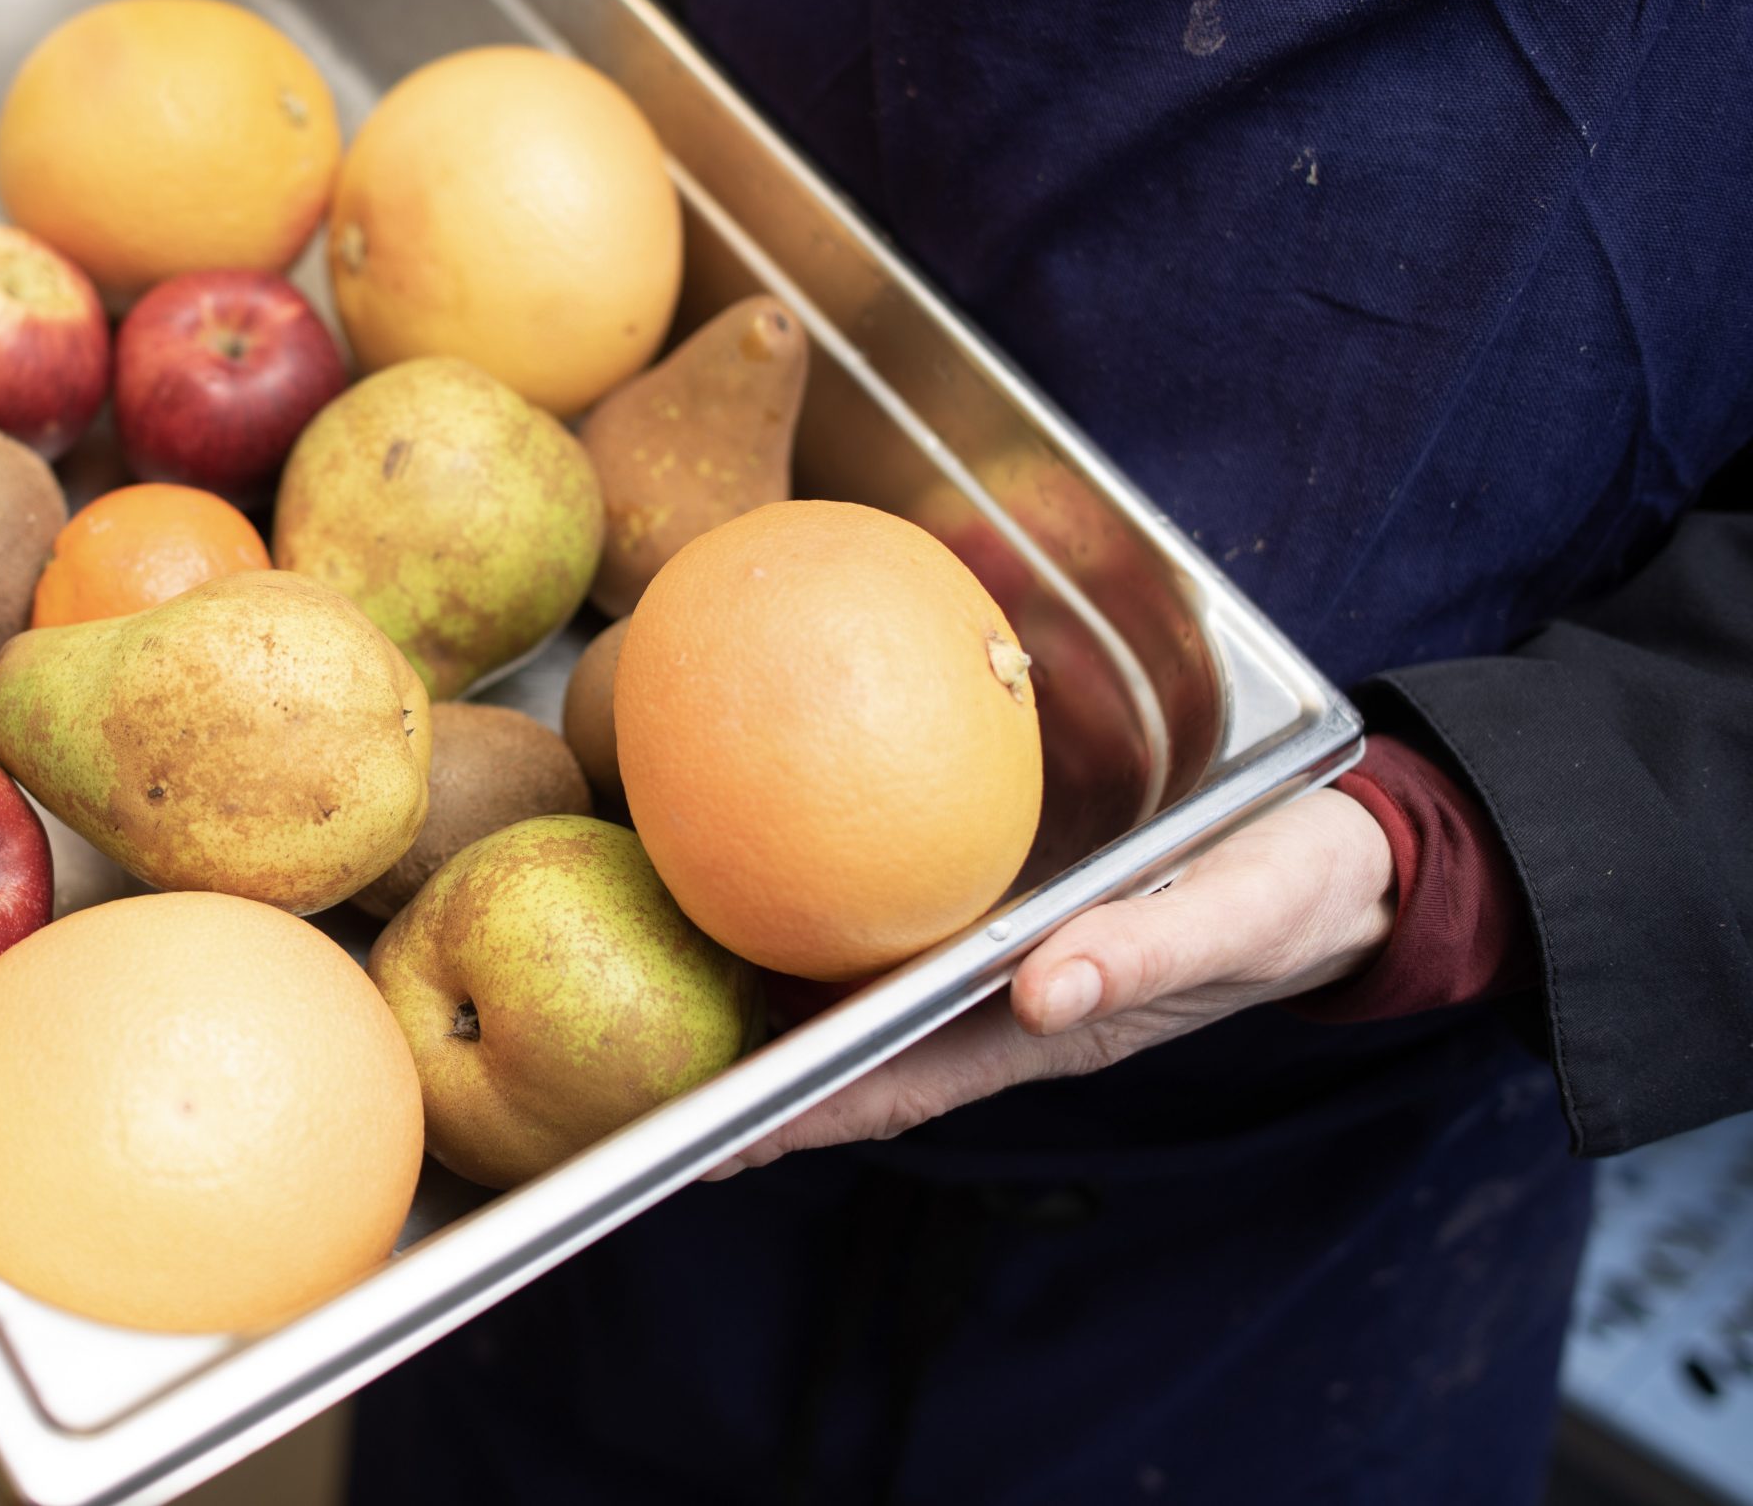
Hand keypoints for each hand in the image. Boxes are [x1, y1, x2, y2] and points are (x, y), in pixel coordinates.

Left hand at [706, 787, 1396, 1178]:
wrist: (1345, 853)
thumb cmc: (1293, 886)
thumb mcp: (1236, 916)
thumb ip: (1148, 956)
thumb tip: (1046, 993)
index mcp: (1044, 1021)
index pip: (895, 1083)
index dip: (802, 1114)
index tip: (710, 1136)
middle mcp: (1001, 999)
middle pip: (854, 1050)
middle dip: (757, 1072)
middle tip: (645, 1075)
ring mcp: (1000, 957)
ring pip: (867, 992)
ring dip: (779, 1001)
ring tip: (669, 991)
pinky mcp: (1010, 904)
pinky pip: (905, 925)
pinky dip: (836, 925)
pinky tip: (772, 888)